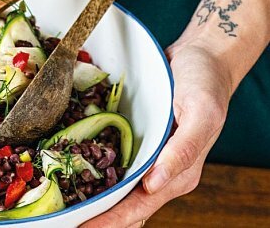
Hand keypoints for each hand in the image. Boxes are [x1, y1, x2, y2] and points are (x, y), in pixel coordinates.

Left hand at [81, 39, 230, 227]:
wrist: (201, 59)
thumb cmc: (204, 84)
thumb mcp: (201, 112)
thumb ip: (184, 150)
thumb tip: (154, 184)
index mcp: (179, 172)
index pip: (140, 206)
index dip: (112, 220)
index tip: (83, 227)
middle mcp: (162, 171)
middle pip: (126, 205)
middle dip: (97, 217)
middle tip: (65, 220)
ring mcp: (149, 158)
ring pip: (119, 189)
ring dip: (95, 199)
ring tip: (65, 207)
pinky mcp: (139, 143)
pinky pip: (116, 165)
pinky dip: (97, 175)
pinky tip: (75, 176)